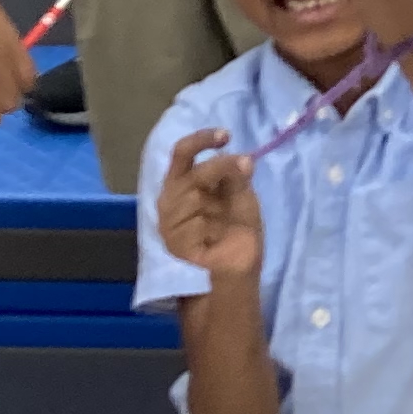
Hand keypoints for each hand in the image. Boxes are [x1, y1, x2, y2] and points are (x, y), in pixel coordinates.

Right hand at [158, 132, 264, 295]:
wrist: (233, 277)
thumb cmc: (237, 237)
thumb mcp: (243, 201)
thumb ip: (238, 179)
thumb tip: (244, 158)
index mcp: (185, 183)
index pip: (183, 152)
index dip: (201, 140)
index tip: (225, 136)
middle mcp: (171, 198)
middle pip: (192, 171)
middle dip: (220, 168)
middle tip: (242, 170)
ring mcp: (168, 221)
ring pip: (193, 195)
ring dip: (218, 206)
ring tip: (224, 224)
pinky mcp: (171, 241)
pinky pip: (194, 223)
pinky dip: (210, 230)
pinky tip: (212, 242)